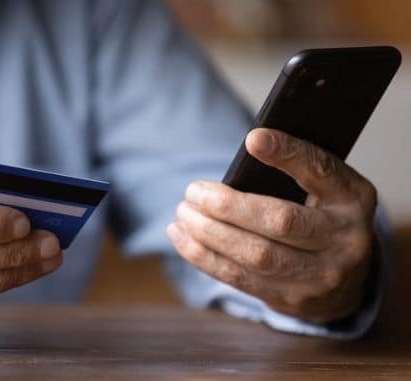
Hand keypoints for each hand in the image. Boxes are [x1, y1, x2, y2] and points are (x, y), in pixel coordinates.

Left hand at [167, 128, 376, 322]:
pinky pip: (238, 278)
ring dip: (208, 233)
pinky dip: (203, 256)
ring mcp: (319, 277)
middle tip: (193, 191)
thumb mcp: (326, 187)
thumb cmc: (323, 217)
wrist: (344, 281)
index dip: (288, 154)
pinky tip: (180, 236)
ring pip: (255, 256)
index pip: (321, 171)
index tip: (253, 139)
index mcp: (353, 200)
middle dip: (228, 206)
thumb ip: (297, 167)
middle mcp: (344, 241)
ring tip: (183, 213)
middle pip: (279, 222)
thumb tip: (250, 144)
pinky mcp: (289, 300)